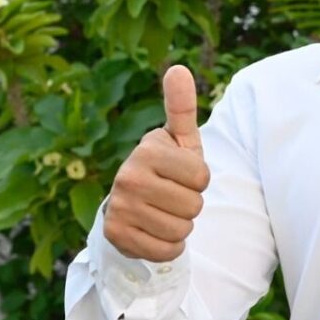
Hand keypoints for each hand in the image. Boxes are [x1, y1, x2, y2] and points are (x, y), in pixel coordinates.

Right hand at [103, 65, 209, 261]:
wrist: (133, 205)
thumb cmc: (167, 169)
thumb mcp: (178, 140)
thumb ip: (182, 107)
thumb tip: (178, 68)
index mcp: (147, 150)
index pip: (202, 177)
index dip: (200, 180)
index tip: (182, 175)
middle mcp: (127, 176)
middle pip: (194, 206)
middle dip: (191, 205)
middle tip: (171, 196)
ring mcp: (119, 207)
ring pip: (181, 230)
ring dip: (180, 226)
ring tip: (162, 212)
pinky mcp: (116, 236)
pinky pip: (167, 251)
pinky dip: (168, 247)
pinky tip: (153, 232)